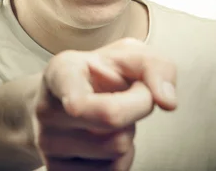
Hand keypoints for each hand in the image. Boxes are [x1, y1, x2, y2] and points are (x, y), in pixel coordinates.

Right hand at [32, 37, 176, 169]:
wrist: (66, 97)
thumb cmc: (102, 73)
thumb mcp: (129, 56)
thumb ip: (155, 67)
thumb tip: (167, 102)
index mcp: (62, 71)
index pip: (70, 93)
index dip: (77, 103)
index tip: (75, 105)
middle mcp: (47, 108)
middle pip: (111, 119)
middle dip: (137, 107)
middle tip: (131, 95)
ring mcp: (48, 143)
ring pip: (115, 149)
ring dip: (128, 133)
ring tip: (111, 117)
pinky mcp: (57, 170)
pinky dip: (121, 157)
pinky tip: (106, 139)